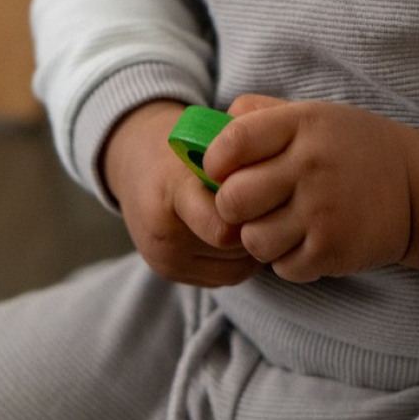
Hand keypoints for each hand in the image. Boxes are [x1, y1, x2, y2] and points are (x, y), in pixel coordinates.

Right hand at [100, 100, 262, 286]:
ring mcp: (164, 259)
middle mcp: (164, 234)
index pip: (226, 228)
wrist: (135, 162)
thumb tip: (283, 187)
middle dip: (257, 230)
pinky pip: (223, 277)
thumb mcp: (208, 142)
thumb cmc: (182, 148)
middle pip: (235, 249)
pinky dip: (237, 260)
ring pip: (235, 269)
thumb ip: (241, 164)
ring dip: (250, 248)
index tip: (268, 197)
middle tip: (270, 210)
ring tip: (254, 220)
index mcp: (172, 193)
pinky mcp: (168, 273)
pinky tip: (238, 236)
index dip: (255, 214)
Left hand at [203, 95, 418, 282]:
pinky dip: (287, 260)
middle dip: (232, 207)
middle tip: (250, 205)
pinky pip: (281, 267)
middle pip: (232, 199)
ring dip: (259, 238)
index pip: (232, 142)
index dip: (214, 162)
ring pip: (252, 240)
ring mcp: (323, 211)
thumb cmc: (353, 149)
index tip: (222, 171)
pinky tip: (305, 241)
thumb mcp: (314, 115)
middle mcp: (312, 166)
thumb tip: (208, 130)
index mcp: (303, 124)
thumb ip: (260, 115)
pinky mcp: (333, 250)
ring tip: (280, 225)